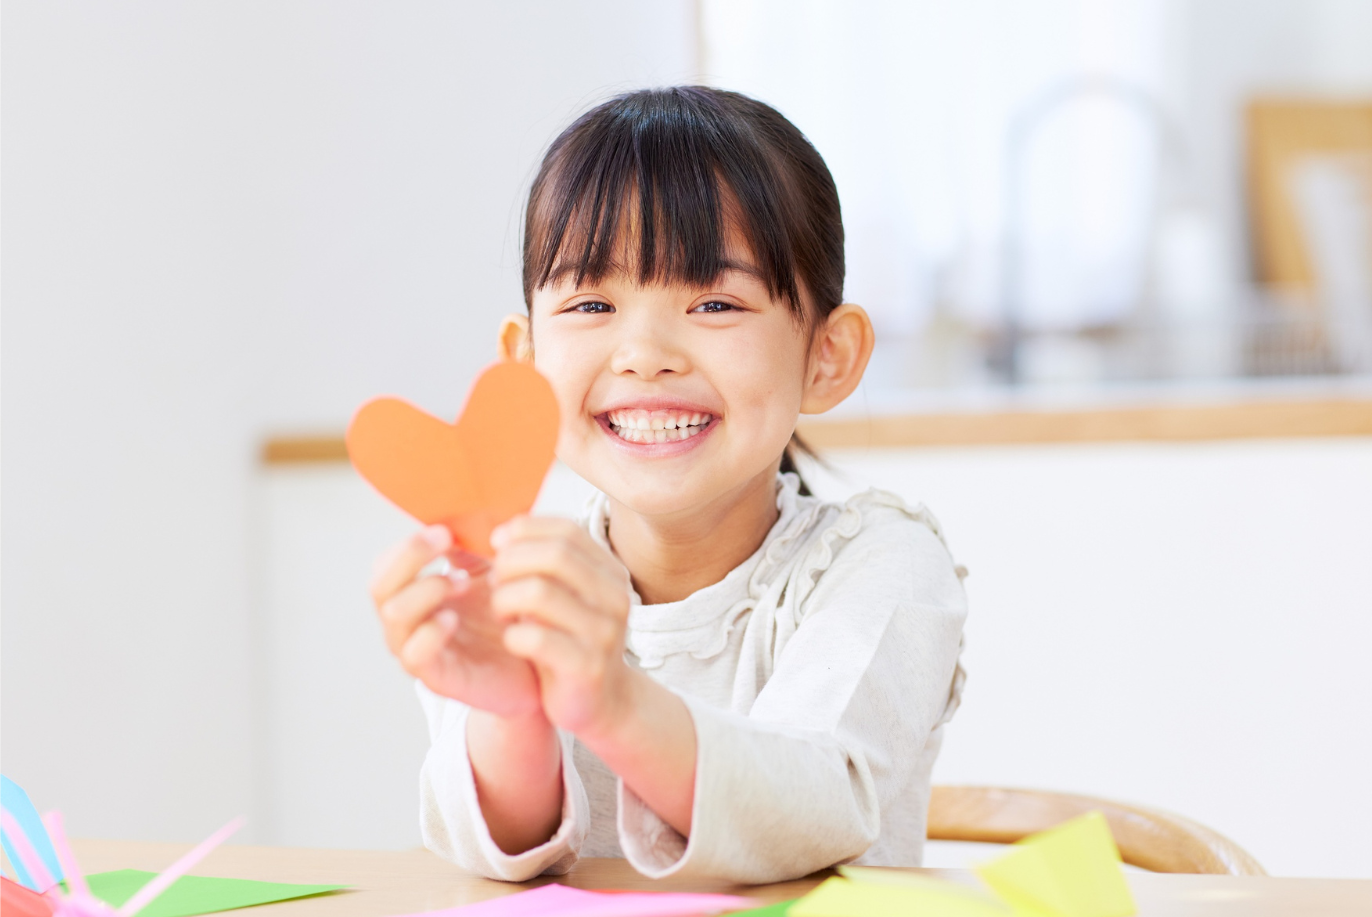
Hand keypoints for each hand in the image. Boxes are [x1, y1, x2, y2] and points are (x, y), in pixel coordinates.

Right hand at [370, 525, 541, 717]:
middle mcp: (409, 622)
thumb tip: (457, 515)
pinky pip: (415, 655)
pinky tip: (453, 619)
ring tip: (461, 583)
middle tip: (446, 541)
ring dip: (426, 589)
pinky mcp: (437, 678)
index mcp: (416, 594)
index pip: (386, 565)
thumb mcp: (490, 573)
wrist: (538, 663)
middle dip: (410, 557)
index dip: (408, 545)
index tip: (445, 531)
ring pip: (393, 615)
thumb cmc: (510, 616)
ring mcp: (419, 650)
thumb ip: (470, 548)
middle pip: (380, 586)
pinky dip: (430, 631)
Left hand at [488, 517, 634, 737]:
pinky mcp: (587, 668)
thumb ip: (543, 563)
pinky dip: (512, 635)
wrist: (600, 702)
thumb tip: (503, 532)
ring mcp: (604, 633)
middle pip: (554, 556)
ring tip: (501, 613)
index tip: (498, 544)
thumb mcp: (565, 595)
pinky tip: (512, 641)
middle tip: (493, 581)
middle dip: (510, 562)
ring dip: (505, 599)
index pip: (566, 531)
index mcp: (610, 572)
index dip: (525, 530)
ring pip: (539, 593)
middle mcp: (614, 597)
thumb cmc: (571, 640)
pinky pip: (536, 638)